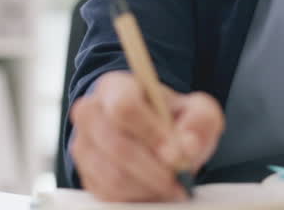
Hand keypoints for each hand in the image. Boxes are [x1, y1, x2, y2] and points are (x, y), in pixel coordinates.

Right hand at [69, 71, 224, 201]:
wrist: (152, 135)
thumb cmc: (170, 118)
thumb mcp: (195, 109)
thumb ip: (200, 119)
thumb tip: (187, 144)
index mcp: (114, 86)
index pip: (123, 106)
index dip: (151, 132)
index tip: (176, 151)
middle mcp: (90, 113)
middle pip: (116, 146)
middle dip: (154, 168)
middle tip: (180, 176)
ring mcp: (83, 146)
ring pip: (113, 176)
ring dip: (149, 186)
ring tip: (172, 184)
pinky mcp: (86, 176)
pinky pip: (109, 195)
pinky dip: (138, 197)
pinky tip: (155, 189)